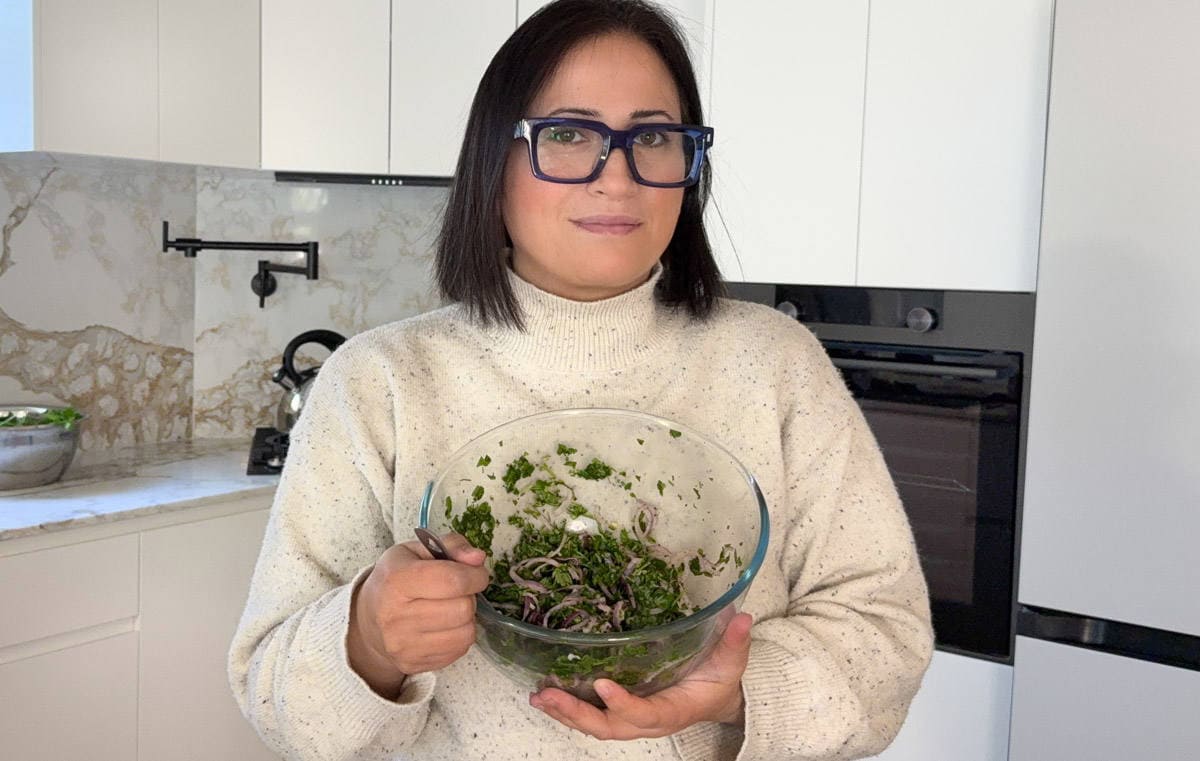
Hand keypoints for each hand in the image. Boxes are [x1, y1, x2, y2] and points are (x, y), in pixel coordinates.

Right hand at [347, 532, 487, 696]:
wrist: (368, 620)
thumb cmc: (396, 578)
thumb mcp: (417, 551)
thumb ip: (452, 546)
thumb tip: (478, 558)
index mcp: (397, 580)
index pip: (453, 580)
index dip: (475, 576)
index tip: (476, 574)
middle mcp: (396, 616)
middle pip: (462, 609)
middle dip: (469, 597)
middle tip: (458, 592)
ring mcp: (403, 645)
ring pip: (465, 633)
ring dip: (467, 619)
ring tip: (451, 609)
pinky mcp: (412, 664)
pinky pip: (458, 651)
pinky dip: (459, 637)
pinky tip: (444, 626)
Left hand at [529, 612, 752, 739]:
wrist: (718, 697)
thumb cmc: (721, 677)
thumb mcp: (732, 660)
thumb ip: (735, 641)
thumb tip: (741, 618)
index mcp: (674, 709)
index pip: (645, 713)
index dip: (624, 705)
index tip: (602, 685)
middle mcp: (649, 719)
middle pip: (609, 727)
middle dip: (577, 714)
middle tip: (548, 694)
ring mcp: (633, 718)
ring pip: (595, 725)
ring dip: (565, 713)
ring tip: (538, 696)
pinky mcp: (621, 711)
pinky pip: (592, 717)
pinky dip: (568, 709)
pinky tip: (544, 695)